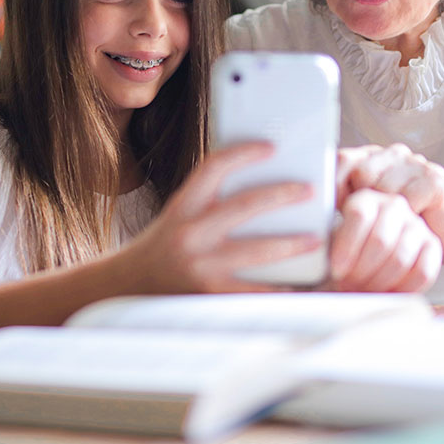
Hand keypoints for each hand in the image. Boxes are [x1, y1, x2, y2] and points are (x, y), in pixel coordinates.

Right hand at [120, 143, 324, 294]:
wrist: (128, 287)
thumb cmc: (162, 248)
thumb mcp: (178, 215)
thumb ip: (209, 201)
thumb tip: (257, 181)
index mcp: (182, 207)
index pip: (213, 168)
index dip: (243, 153)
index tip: (270, 147)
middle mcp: (189, 234)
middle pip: (243, 206)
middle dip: (281, 196)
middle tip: (309, 190)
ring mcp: (201, 266)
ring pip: (256, 251)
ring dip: (290, 244)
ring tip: (315, 238)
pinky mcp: (211, 295)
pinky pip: (254, 290)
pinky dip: (280, 287)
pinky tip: (300, 283)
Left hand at [326, 189, 440, 291]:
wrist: (373, 258)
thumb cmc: (346, 251)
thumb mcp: (330, 240)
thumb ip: (325, 241)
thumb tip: (313, 249)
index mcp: (365, 198)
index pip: (359, 215)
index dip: (347, 247)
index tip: (336, 271)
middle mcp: (393, 205)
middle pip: (380, 240)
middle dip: (361, 271)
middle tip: (348, 286)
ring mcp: (416, 224)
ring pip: (400, 258)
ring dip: (378, 283)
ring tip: (363, 291)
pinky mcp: (433, 245)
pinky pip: (422, 271)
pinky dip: (402, 289)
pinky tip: (386, 294)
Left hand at [336, 145, 443, 267]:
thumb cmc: (398, 227)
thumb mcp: (364, 212)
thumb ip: (341, 200)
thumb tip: (311, 201)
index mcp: (372, 156)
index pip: (342, 160)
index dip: (334, 186)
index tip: (335, 210)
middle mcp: (394, 153)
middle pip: (362, 174)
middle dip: (362, 203)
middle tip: (370, 224)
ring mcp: (416, 163)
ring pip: (384, 188)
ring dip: (385, 214)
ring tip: (393, 225)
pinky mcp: (435, 179)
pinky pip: (407, 200)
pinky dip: (406, 218)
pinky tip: (412, 222)